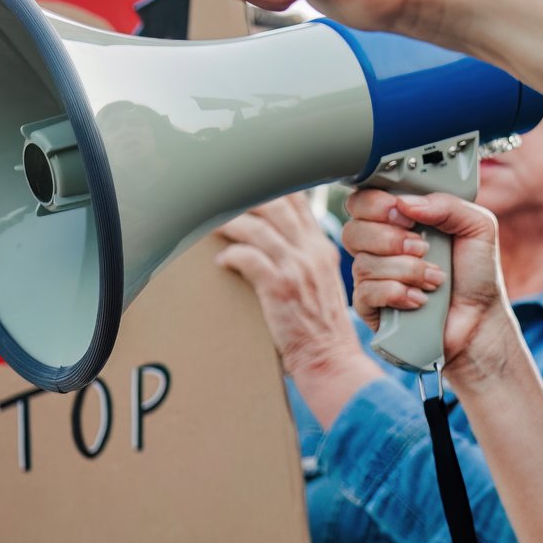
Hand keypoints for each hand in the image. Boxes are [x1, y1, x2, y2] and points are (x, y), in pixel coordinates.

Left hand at [214, 194, 358, 376]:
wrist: (329, 358)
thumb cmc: (320, 326)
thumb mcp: (321, 283)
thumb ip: (303, 258)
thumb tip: (270, 243)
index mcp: (322, 248)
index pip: (299, 203)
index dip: (272, 186)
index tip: (247, 183)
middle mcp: (311, 252)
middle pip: (277, 206)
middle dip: (245, 197)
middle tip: (222, 199)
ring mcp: (297, 268)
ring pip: (258, 228)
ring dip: (230, 224)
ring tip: (212, 225)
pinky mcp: (280, 288)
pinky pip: (249, 257)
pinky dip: (231, 255)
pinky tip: (222, 262)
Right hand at [342, 188, 522, 384]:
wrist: (480, 318)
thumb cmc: (477, 273)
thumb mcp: (477, 226)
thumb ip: (448, 204)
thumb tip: (405, 202)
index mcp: (401, 220)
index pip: (364, 201)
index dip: (377, 204)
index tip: (405, 215)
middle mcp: (381, 246)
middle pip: (353, 230)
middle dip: (391, 239)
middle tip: (423, 248)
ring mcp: (373, 276)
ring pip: (363, 263)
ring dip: (407, 270)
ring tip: (435, 279)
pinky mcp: (371, 306)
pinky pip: (366, 292)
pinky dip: (397, 293)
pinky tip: (420, 299)